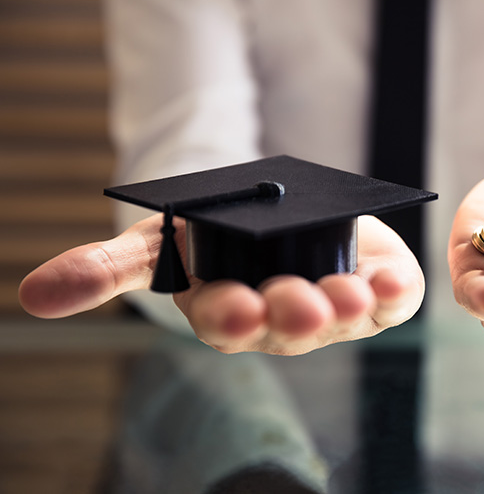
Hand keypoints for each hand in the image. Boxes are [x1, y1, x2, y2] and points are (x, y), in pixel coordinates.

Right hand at [18, 214, 423, 354]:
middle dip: (294, 317)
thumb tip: (33, 296)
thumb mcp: (157, 242)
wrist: (273, 211)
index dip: (231, 318)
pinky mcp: (373, 289)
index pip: (227, 323)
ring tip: (350, 292)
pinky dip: (393, 291)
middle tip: (301, 305)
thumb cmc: (211, 235)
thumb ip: (104, 268)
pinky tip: (392, 278)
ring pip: (344, 317)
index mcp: (230, 310)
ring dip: (349, 307)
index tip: (235, 307)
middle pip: (289, 326)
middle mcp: (283, 318)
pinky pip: (389, 298)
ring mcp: (332, 306)